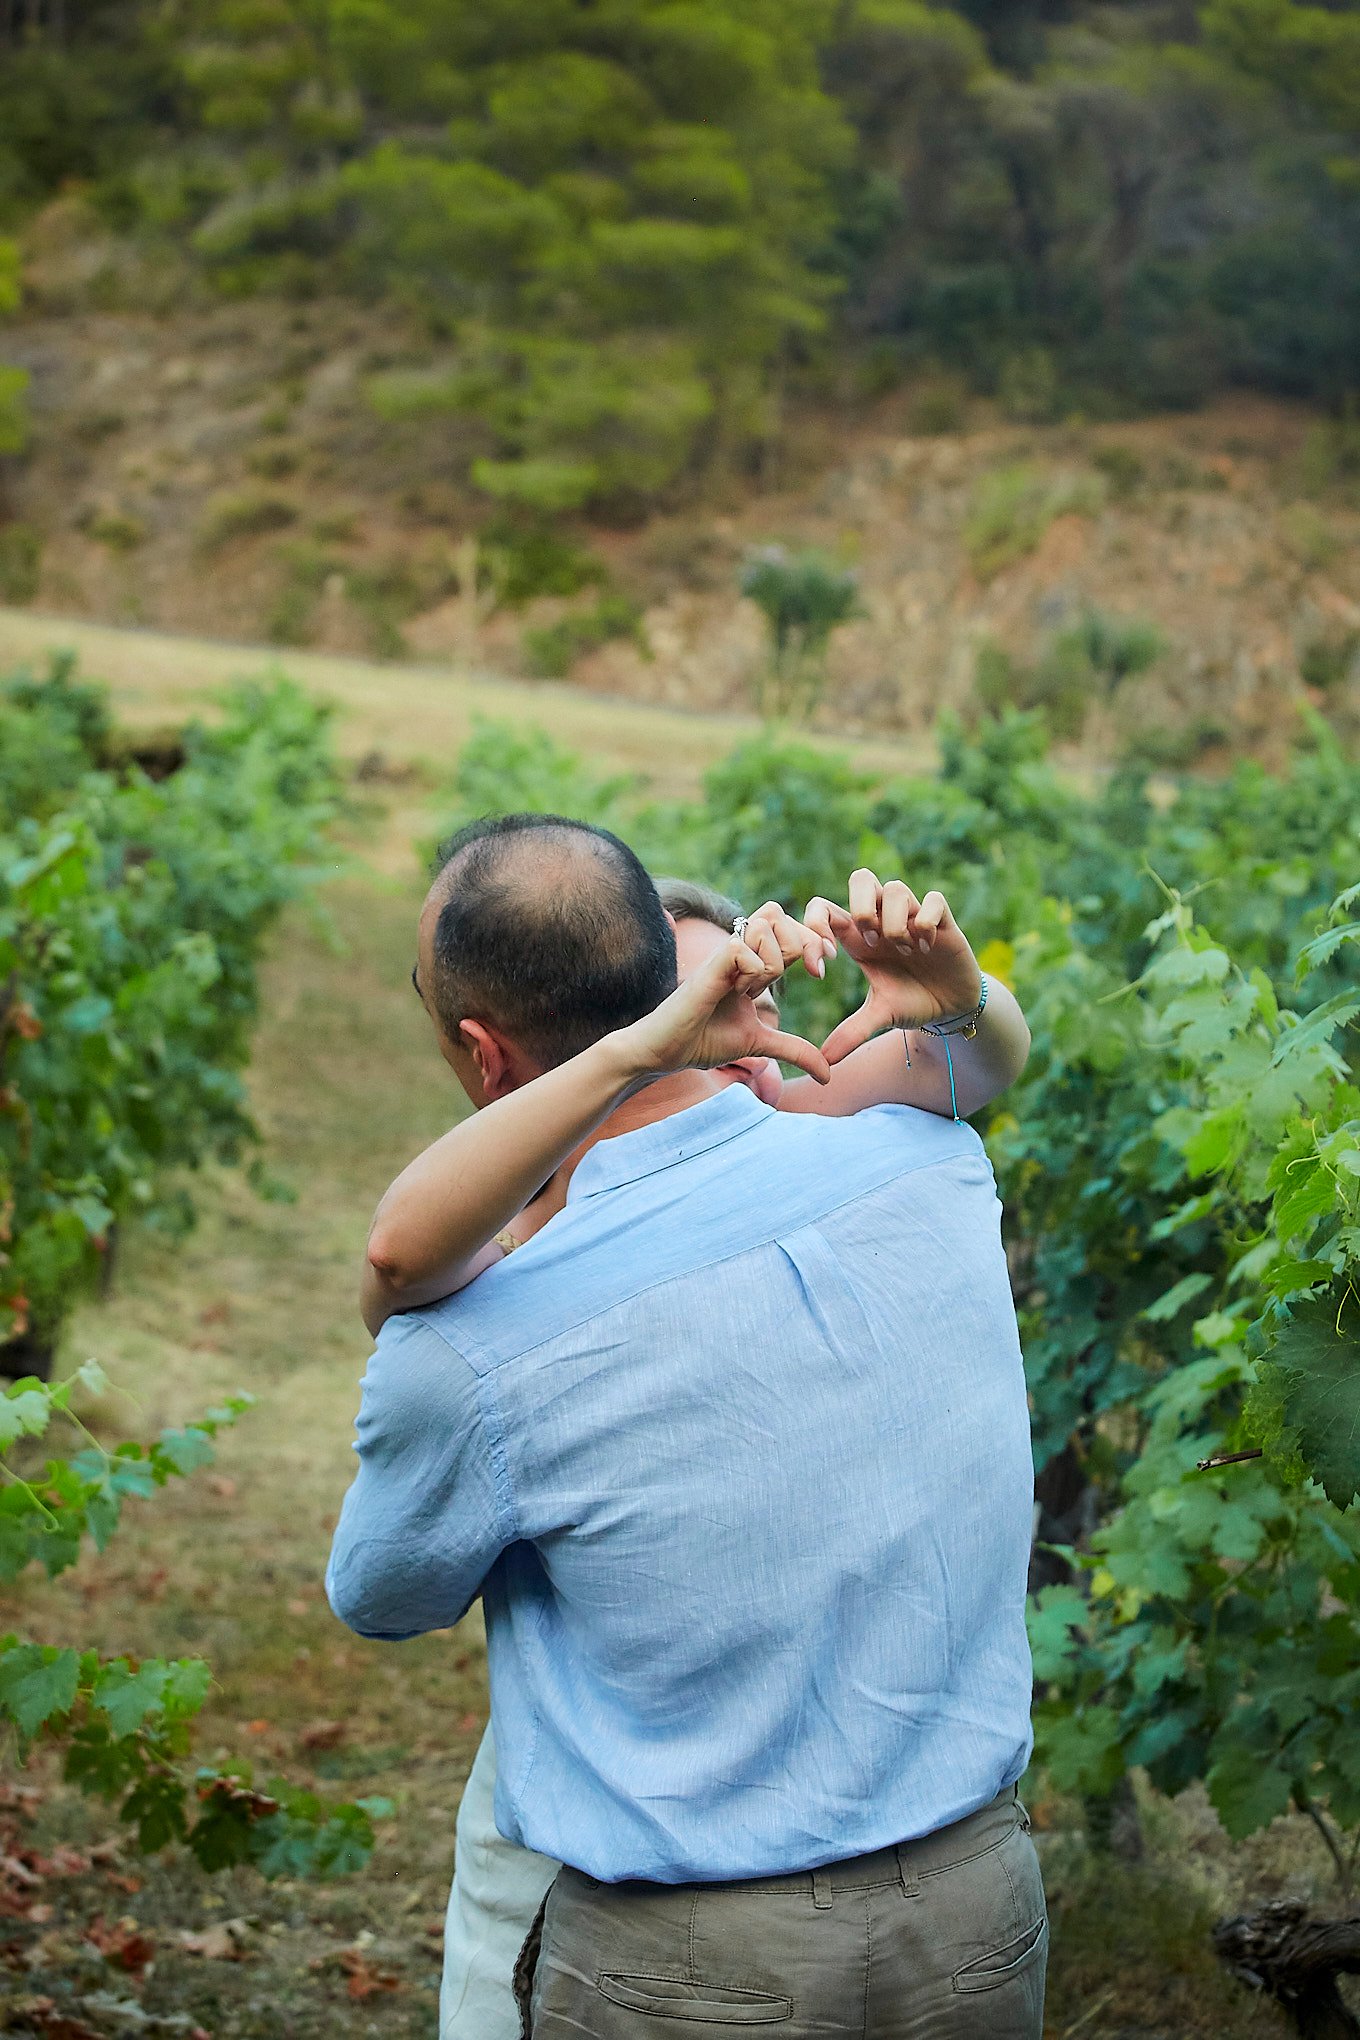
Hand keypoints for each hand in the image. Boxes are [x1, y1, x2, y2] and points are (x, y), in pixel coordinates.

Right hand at [619, 913, 830, 1083]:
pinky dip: (752, 969)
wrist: (665, 1051)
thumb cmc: (704, 1040)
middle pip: (778, 913)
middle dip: (803, 941)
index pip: (787, 927)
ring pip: (763, 924)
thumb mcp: (759, 1043)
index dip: (811, 939)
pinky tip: (741, 991)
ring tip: (757, 989)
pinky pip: (740, 947)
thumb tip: (827, 1075)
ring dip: (773, 959)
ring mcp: (722, 957)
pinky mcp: (707, 968)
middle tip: (811, 972)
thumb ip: (794, 1050)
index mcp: (750, 963)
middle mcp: (737, 952)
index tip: (822, 968)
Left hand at [803, 869, 983, 1065]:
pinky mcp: (943, 921)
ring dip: (894, 920)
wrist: (951, 1009)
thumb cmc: (911, 1003)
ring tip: (904, 949)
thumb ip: (851, 1032)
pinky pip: (933, 900)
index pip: (824, 908)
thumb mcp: (880, 1016)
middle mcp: (883, 921)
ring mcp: (913, 917)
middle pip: (861, 877)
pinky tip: (927, 947)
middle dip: (860, 907)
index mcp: (858, 938)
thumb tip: (823, 1060)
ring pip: (895, 888)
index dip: (816, 928)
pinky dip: (926, 922)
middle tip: (869, 941)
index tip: (824, 964)